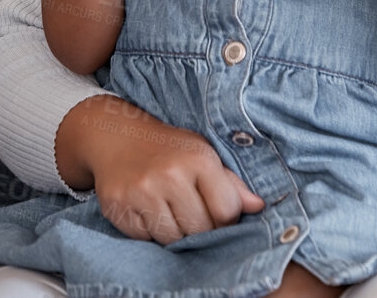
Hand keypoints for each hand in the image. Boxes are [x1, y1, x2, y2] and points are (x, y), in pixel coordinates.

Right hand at [59, 95, 262, 243]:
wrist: (118, 138)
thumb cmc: (170, 149)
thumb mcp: (204, 154)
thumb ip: (231, 182)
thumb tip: (258, 206)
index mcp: (199, 160)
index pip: (226, 210)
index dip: (228, 219)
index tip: (221, 214)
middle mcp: (170, 176)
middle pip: (200, 229)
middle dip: (203, 229)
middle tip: (196, 216)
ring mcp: (142, 193)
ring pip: (173, 238)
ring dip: (177, 233)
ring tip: (174, 213)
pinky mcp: (119, 208)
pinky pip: (146, 238)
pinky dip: (152, 233)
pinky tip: (151, 213)